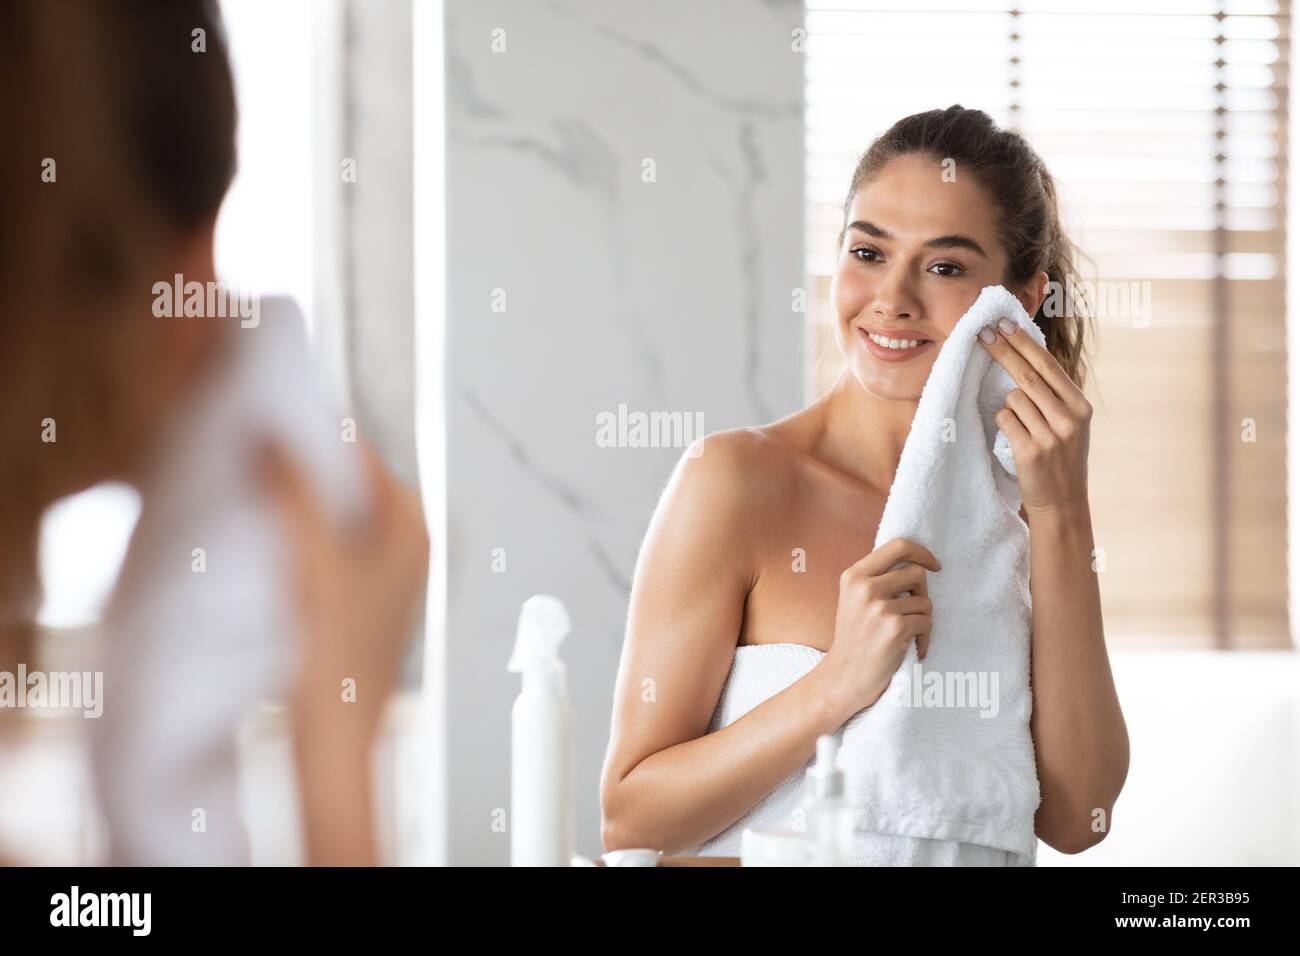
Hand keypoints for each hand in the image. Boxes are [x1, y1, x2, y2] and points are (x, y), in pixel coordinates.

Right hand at [258, 438, 428, 866]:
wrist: (330, 743)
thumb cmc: (333, 658)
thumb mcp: (311, 560)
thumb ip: (293, 491)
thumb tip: (268, 434)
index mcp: (410, 523)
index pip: (356, 451)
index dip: (306, 429)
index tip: (256, 413)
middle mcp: (403, 543)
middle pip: (339, 483)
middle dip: (291, 467)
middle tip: (236, 451)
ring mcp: (378, 575)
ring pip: (324, 518)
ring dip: (283, 505)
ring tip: (236, 493)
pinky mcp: (350, 603)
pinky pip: (315, 551)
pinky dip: (284, 541)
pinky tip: (246, 546)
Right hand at [821, 538, 940, 717]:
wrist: (843, 677)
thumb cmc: (854, 639)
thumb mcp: (854, 600)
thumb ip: (877, 579)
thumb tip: (916, 563)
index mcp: (854, 576)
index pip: (898, 546)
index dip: (922, 552)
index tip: (933, 565)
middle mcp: (865, 588)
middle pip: (916, 573)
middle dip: (922, 593)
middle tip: (913, 612)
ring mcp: (880, 608)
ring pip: (925, 601)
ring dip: (922, 620)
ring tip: (907, 636)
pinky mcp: (895, 628)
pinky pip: (927, 623)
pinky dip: (924, 638)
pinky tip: (911, 649)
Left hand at [978, 317, 1092, 518]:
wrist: (1063, 502)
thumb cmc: (1061, 457)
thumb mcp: (1069, 423)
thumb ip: (1054, 395)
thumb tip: (1024, 355)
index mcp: (1080, 406)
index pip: (1048, 365)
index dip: (1023, 343)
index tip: (1004, 324)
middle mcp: (1069, 418)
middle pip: (1027, 375)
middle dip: (1002, 350)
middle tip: (982, 333)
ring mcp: (1051, 435)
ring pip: (1013, 399)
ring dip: (1008, 406)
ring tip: (1023, 428)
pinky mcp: (1030, 451)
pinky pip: (1004, 420)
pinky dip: (1003, 424)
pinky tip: (1015, 439)